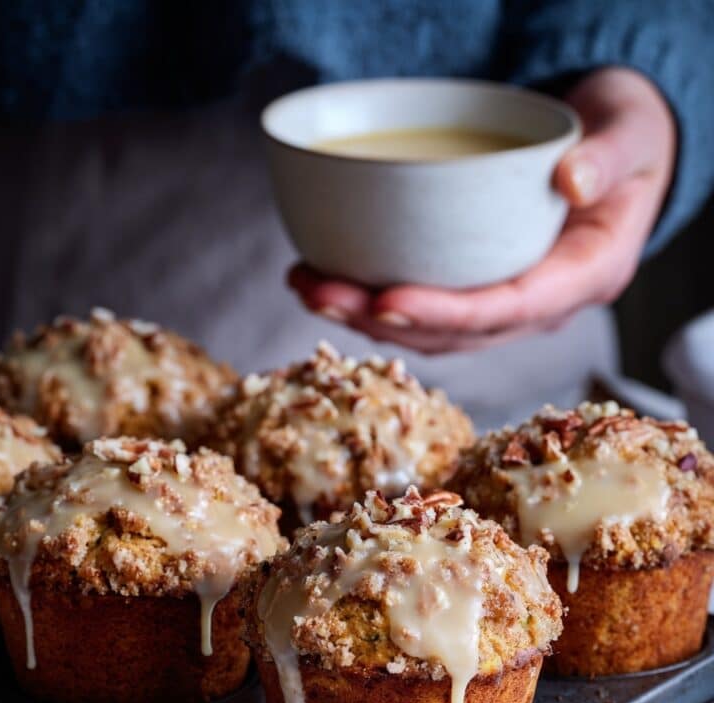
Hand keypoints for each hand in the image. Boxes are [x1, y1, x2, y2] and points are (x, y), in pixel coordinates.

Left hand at [288, 67, 675, 353]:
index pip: (510, 308)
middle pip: (456, 332)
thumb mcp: (633, 133)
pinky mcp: (480, 288)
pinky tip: (328, 281)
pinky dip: (374, 301)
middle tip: (317, 292)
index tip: (384, 301)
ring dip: (365, 316)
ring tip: (306, 286)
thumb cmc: (627, 138)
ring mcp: (508, 302)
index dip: (445, 313)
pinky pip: (427, 310)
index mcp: (584, 274)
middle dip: (382, 320)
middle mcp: (543, 304)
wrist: (617, 153)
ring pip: (433, 330)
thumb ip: (610, 155)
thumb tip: (572, 182)